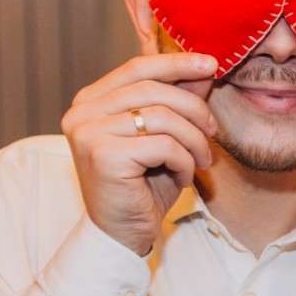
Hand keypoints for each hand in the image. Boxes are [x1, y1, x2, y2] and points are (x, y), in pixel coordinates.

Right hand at [62, 53, 218, 255]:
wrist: (124, 233)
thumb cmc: (144, 185)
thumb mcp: (165, 136)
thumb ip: (176, 101)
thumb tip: (202, 68)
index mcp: (91, 101)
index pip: (137, 68)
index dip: (176, 63)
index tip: (210, 64)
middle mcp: (82, 112)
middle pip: (153, 89)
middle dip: (194, 109)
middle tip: (213, 132)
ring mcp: (88, 133)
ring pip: (162, 117)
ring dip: (193, 140)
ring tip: (201, 161)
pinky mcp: (103, 156)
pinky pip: (163, 145)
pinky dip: (184, 161)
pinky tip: (183, 176)